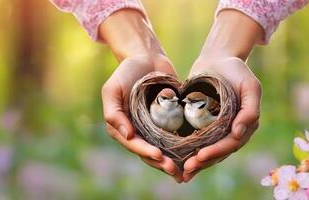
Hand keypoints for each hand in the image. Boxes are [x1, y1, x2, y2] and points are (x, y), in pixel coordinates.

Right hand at [99, 9, 183, 182]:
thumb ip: (113, 112)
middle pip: (149, 153)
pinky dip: (184, 148)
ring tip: (187, 169)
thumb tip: (126, 135)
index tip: (159, 156)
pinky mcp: (168, 122)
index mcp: (121, 127)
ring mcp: (152, 128)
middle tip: (176, 170)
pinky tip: (195, 154)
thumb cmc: (126, 72)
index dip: (146, 153)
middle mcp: (136, 131)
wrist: (146, 57)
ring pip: (164, 150)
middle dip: (162, 163)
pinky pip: (175, 138)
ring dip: (174, 161)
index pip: (134, 145)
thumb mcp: (113, 89)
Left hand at [182, 57, 260, 180]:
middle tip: (187, 169)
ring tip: (181, 172)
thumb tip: (239, 132)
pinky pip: (196, 141)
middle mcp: (232, 130)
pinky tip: (175, 160)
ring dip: (195, 163)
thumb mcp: (249, 86)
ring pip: (207, 151)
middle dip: (203, 162)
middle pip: (218, 152)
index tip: (200, 156)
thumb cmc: (236, 70)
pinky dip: (187, 152)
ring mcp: (217, 129)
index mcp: (245, 124)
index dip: (216, 152)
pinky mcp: (202, 124)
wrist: (218, 58)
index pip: (231, 144)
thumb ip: (250, 109)